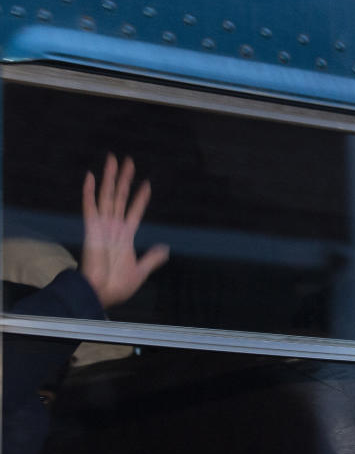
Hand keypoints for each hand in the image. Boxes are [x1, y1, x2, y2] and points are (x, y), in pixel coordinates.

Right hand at [80, 153, 168, 307]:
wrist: (103, 293)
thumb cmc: (118, 285)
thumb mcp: (141, 270)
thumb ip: (152, 258)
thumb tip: (165, 248)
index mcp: (125, 236)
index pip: (134, 211)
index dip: (140, 198)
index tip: (147, 183)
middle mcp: (113, 227)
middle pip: (120, 197)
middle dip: (124, 179)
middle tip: (128, 161)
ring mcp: (102, 227)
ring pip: (107, 196)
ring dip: (110, 178)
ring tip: (114, 160)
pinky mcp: (91, 230)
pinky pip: (90, 207)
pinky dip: (89, 192)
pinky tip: (91, 176)